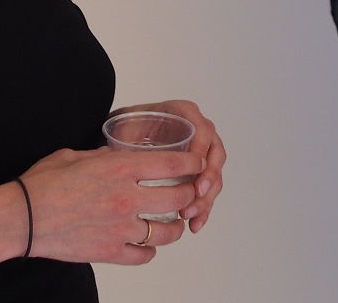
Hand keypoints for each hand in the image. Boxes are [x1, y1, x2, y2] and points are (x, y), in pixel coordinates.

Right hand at [18, 145, 202, 264]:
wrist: (23, 217)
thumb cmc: (44, 183)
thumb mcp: (78, 155)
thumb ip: (103, 155)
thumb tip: (116, 154)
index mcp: (120, 167)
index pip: (172, 163)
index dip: (192, 162)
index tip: (198, 163)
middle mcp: (127, 197)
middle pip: (179, 197)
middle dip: (190, 194)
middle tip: (190, 193)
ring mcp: (121, 228)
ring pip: (167, 231)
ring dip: (175, 226)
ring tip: (174, 223)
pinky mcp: (110, 252)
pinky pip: (144, 255)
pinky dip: (150, 250)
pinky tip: (147, 245)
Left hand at [111, 99, 224, 232]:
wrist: (126, 135)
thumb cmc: (127, 128)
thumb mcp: (127, 127)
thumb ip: (129, 136)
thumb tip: (123, 158)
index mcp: (184, 114)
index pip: (203, 129)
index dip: (201, 148)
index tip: (194, 166)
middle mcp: (198, 131)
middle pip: (215, 154)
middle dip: (209, 177)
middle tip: (197, 194)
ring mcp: (201, 153)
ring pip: (214, 176)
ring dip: (206, 197)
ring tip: (189, 215)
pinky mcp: (198, 173)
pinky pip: (207, 190)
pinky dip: (203, 207)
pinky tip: (194, 223)